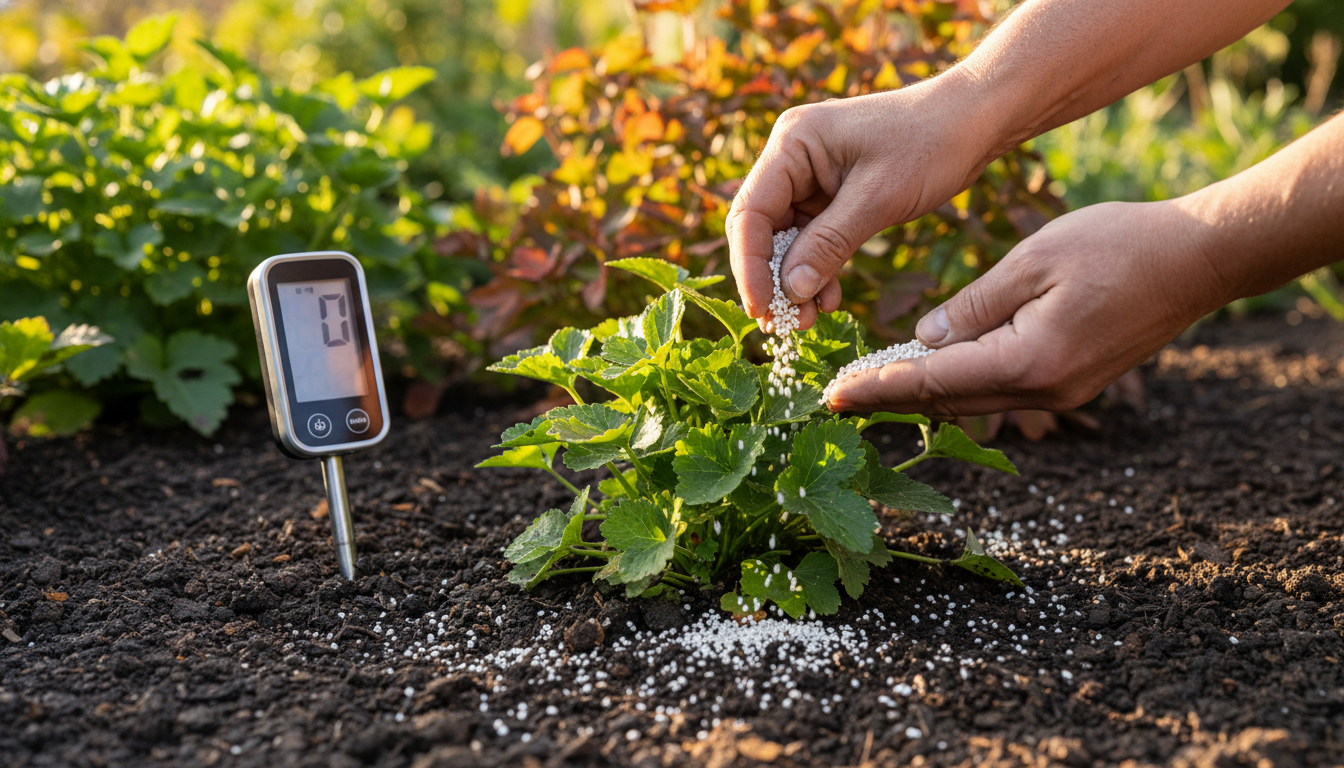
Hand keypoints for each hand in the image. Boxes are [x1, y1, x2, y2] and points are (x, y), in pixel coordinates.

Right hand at [727, 72, 994, 330]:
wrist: (974, 121)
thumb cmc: (929, 144)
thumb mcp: (878, 198)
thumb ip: (829, 244)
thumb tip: (789, 292)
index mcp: (792, 144)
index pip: (751, 213)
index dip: (750, 265)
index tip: (761, 308)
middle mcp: (791, 158)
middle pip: (761, 229)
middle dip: (770, 279)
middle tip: (781, 324)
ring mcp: (810, 177)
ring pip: (786, 241)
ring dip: (795, 281)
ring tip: (808, 321)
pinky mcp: (830, 195)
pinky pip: (812, 240)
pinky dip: (818, 270)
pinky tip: (830, 299)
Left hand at [825, 200, 1230, 415]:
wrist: (1200, 260)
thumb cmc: (1119, 244)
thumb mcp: (1032, 260)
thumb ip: (973, 305)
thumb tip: (924, 340)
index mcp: (1028, 360)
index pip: (932, 381)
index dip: (877, 388)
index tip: (832, 396)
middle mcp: (1042, 391)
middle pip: (946, 402)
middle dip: (889, 399)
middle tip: (835, 396)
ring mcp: (1061, 393)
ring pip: (973, 401)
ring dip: (921, 394)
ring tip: (869, 387)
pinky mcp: (1072, 383)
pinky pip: (1000, 390)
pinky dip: (959, 384)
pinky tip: (931, 371)